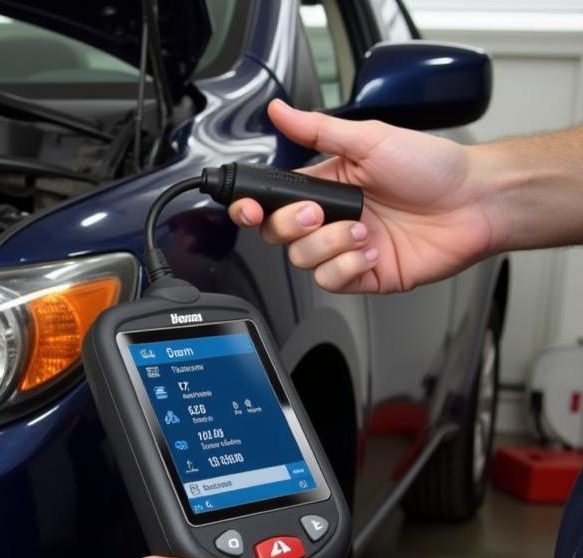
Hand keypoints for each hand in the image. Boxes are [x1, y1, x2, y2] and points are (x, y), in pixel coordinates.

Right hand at [231, 99, 500, 293]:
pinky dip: (347, 266)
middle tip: (320, 212)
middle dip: (293, 225)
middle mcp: (332, 219)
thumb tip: (280, 111)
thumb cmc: (433, 167)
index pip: (273, 202)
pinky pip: (331, 281)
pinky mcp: (363, 275)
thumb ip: (317, 130)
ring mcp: (345, 249)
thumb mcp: (370, 139)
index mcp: (327, 185)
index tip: (249, 208)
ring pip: (303, 260)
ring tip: (363, 229)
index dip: (252, 209)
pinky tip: (372, 250)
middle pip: (279, 235)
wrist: (474, 202)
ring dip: (329, 245)